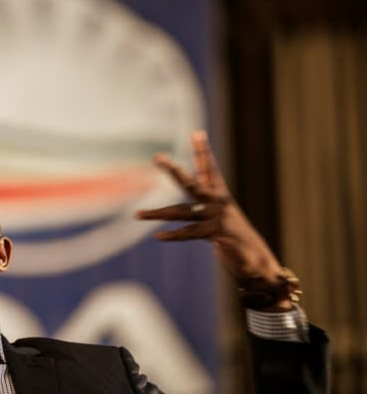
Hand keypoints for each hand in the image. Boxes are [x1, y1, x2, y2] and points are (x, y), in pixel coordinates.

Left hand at [136, 131, 283, 285]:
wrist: (256, 259)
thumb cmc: (234, 236)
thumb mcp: (219, 217)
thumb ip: (204, 206)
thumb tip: (193, 201)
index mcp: (220, 196)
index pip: (209, 169)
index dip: (203, 152)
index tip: (197, 134)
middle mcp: (218, 203)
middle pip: (192, 183)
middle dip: (174, 171)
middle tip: (158, 157)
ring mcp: (217, 217)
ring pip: (182, 212)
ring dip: (157, 214)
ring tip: (137, 214)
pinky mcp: (217, 234)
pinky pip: (190, 232)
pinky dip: (173, 235)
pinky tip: (158, 236)